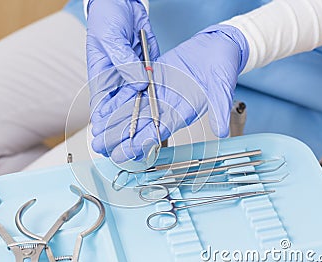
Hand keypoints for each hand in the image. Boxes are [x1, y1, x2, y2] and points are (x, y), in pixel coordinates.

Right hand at [87, 0, 158, 157]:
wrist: (122, 2)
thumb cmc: (106, 16)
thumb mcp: (110, 38)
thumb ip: (122, 62)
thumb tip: (139, 83)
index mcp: (101, 76)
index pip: (102, 108)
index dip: (105, 128)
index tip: (107, 144)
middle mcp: (116, 81)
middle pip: (119, 113)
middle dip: (121, 134)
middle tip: (124, 153)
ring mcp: (131, 78)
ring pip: (135, 106)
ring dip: (138, 125)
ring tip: (141, 144)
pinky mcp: (145, 72)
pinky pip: (149, 92)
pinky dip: (152, 106)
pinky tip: (156, 120)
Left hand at [91, 25, 248, 161]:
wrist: (218, 47)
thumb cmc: (223, 68)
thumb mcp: (222, 88)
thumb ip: (219, 108)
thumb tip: (222, 131)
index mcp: (182, 113)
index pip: (157, 132)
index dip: (139, 144)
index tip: (122, 154)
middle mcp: (167, 106)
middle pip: (139, 125)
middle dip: (119, 137)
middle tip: (99, 146)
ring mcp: (159, 93)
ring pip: (132, 110)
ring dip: (114, 121)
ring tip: (97, 132)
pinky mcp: (153, 78)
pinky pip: (133, 90)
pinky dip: (118, 99)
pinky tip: (105, 107)